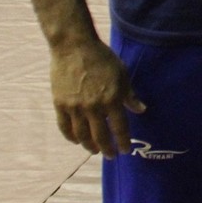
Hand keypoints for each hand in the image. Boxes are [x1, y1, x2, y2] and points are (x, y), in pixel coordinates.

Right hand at [49, 36, 144, 158]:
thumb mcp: (122, 74)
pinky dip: (71, 137)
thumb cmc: (102, 58)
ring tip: (94, 150)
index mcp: (112, 99)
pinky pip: (65, 127)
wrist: (75, 47)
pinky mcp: (60, 104)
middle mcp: (94, 107)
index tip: (125, 151)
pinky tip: (76, 141)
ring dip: (89, 146)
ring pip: (82, 135)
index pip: (119, 128)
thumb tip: (141, 110)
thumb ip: (130, 95)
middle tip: (110, 156)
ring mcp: (75, 107)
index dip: (123, 142)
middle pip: (100, 136)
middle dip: (107, 149)